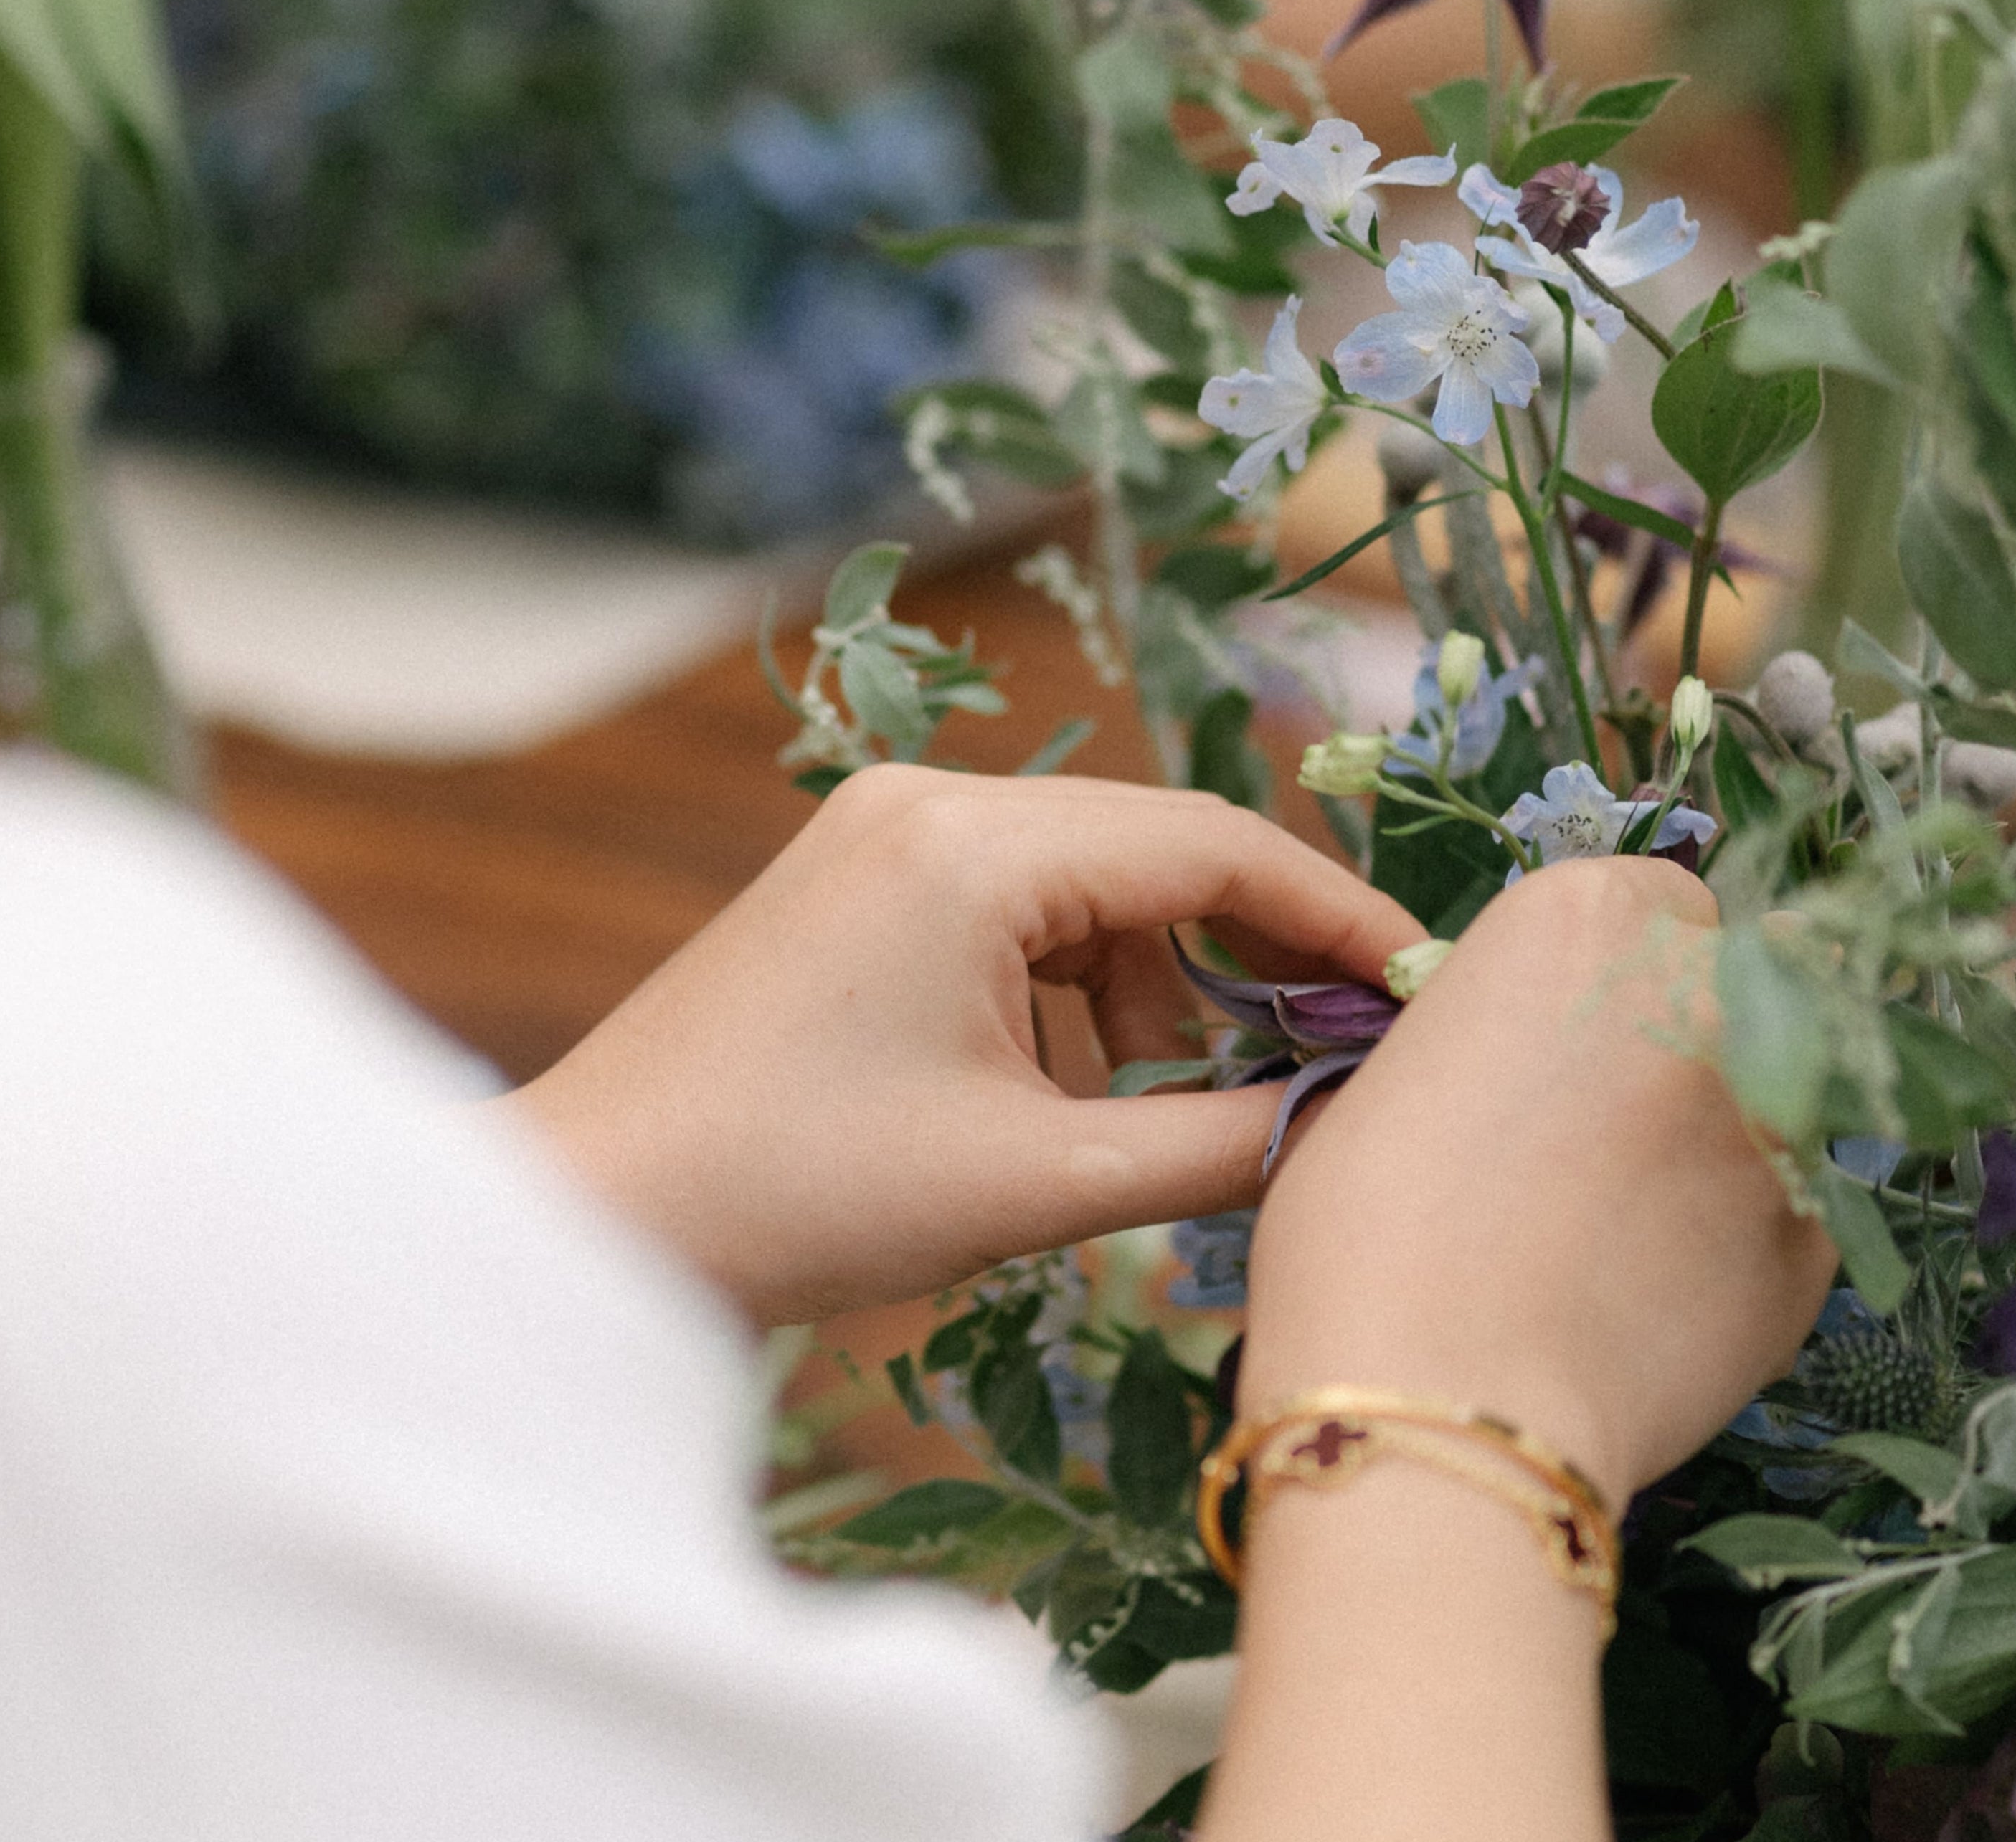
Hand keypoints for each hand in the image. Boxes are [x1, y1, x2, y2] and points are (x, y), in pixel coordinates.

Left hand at [509, 764, 1419, 1324]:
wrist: (594, 1218)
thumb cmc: (801, 1198)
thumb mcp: (1035, 1180)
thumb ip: (1212, 1141)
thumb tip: (1345, 1124)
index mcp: (976, 843)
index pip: (1213, 845)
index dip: (1332, 918)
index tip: (1421, 988)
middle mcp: (932, 797)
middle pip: (1156, 850)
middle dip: (1251, 954)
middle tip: (1334, 1056)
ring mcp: (884, 831)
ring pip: (1089, 883)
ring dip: (1155, 985)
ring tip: (1176, 1108)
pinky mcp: (857, 879)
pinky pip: (1015, 905)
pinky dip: (1075, 988)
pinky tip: (1079, 1090)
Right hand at [1239, 855, 1834, 1502]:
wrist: (1440, 1403)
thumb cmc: (1366, 1227)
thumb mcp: (1407, 1067)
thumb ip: (1508, 1026)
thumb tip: (1544, 1057)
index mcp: (1590, 915)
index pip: (1652, 900)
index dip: (1614, 970)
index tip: (1571, 1035)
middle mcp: (1711, 989)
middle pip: (1738, 979)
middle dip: (1690, 1034)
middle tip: (1607, 1130)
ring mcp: (1782, 1114)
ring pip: (1778, 1097)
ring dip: (1726, 1133)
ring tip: (1631, 1226)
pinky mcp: (1818, 1239)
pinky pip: (1789, 1212)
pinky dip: (1740, 1240)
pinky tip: (1661, 1296)